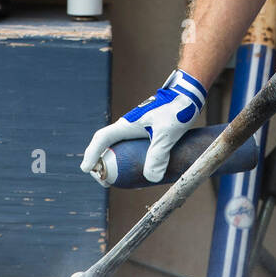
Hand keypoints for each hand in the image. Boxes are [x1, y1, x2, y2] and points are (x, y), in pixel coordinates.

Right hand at [80, 69, 206, 184]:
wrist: (189, 94)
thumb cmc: (177, 108)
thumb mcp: (167, 133)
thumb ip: (158, 154)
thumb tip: (151, 178)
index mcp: (127, 125)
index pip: (102, 139)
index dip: (92, 154)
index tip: (86, 169)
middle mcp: (130, 127)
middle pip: (107, 145)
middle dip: (101, 163)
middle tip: (104, 182)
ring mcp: (139, 129)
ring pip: (120, 147)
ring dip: (115, 163)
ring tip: (119, 181)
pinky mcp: (150, 132)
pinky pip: (134, 149)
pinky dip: (132, 161)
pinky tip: (143, 172)